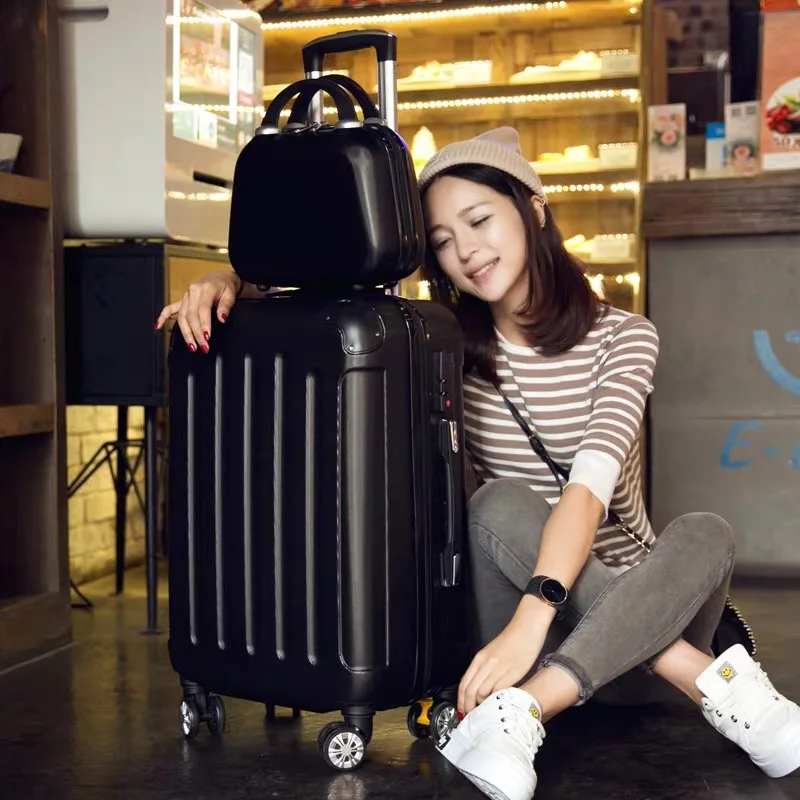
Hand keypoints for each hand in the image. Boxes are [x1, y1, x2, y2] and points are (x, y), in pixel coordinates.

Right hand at [154, 270, 240, 352]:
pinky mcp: (182, 300)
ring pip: (182, 316)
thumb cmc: (225, 286)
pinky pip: (170, 308)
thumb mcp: (230, 294)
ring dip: (186, 332)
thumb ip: (225, 306)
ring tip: (192, 346)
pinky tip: (157, 326)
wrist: (219, 277)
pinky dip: (163, 317)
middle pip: (191, 315)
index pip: (203, 309)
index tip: (206, 337)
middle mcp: (193, 292)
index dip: (204, 324)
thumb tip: (222, 318)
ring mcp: (186, 296)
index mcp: (206, 289)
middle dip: (196, 333)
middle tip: (203, 346)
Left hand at [458, 597, 551, 714]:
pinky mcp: (512, 672)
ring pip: (480, 692)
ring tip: (484, 714)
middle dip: (468, 707)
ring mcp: (498, 668)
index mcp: (480, 658)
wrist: (527, 626)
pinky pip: (498, 690)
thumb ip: (486, 668)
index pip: (464, 683)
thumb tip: (481, 687)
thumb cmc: (513, 639)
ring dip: (481, 706)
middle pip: (469, 690)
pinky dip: (495, 700)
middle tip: (471, 718)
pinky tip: (497, 705)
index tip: (462, 711)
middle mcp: (485, 663)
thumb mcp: (494, 653)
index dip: (461, 700)